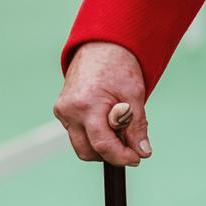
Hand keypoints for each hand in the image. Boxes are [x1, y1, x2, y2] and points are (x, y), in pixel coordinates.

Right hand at [53, 41, 150, 167]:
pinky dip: (94, 134)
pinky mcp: (62, 111)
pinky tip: (107, 121)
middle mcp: (69, 110)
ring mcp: (62, 111)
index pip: (102, 144)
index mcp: (86, 104)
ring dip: (102, 145)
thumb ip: (137, 126)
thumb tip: (142, 151)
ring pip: (81, 145)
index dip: (121, 156)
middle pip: (87, 151)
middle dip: (110, 154)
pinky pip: (78, 133)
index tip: (137, 158)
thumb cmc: (118, 67)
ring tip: (119, 128)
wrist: (101, 47)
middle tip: (130, 146)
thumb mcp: (134, 96)